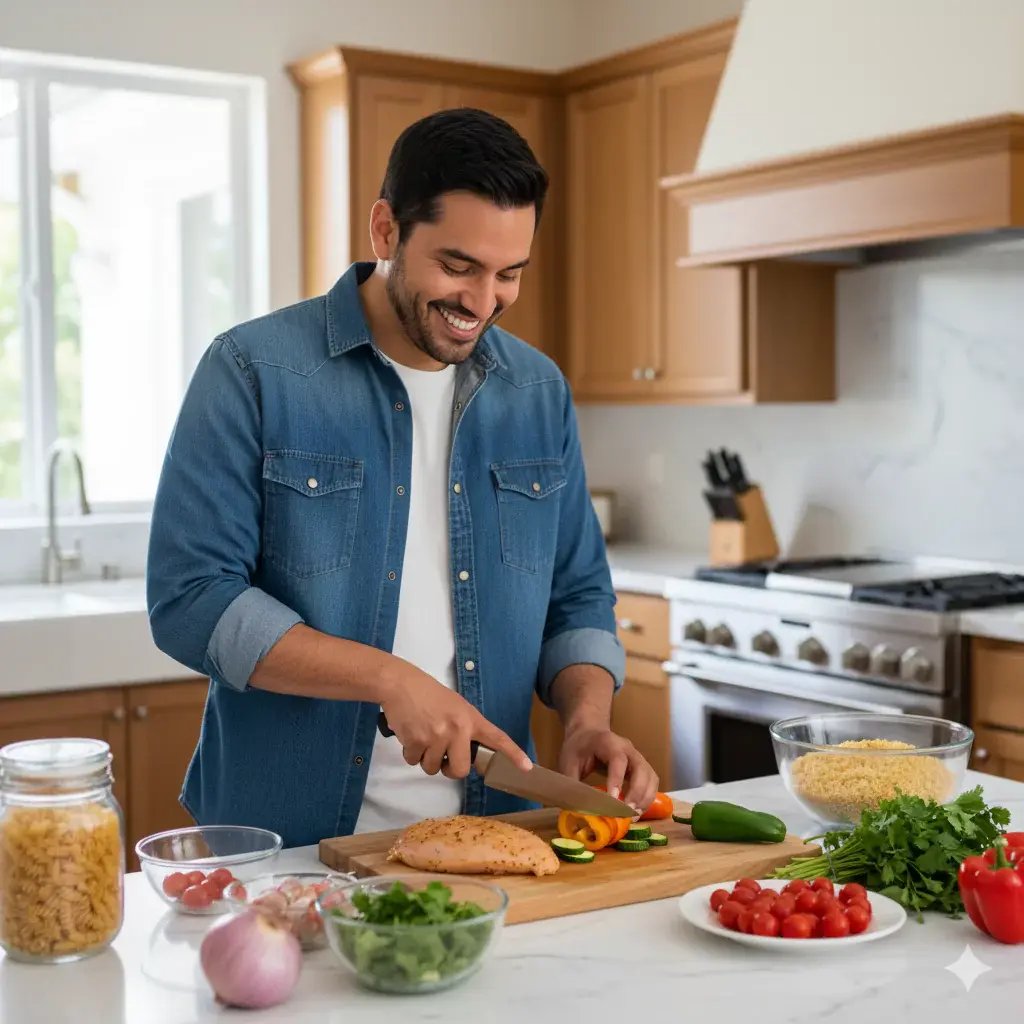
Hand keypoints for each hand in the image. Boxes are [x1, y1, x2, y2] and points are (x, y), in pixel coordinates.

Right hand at [379, 659, 530, 779]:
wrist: (401, 684)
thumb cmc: (427, 693)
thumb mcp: (455, 705)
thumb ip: (464, 728)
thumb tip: (463, 754)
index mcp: (470, 718)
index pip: (497, 738)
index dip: (513, 754)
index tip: (527, 767)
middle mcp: (458, 729)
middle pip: (459, 770)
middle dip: (448, 769)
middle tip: (441, 758)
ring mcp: (437, 736)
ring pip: (432, 768)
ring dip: (425, 759)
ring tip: (421, 736)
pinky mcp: (417, 741)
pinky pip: (414, 761)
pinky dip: (410, 753)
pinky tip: (410, 734)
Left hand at [558, 726, 658, 814]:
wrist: (589, 732)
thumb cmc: (579, 746)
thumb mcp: (568, 761)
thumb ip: (572, 782)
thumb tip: (576, 807)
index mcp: (608, 743)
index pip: (618, 760)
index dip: (617, 780)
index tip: (614, 801)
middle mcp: (628, 749)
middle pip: (641, 769)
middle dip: (636, 793)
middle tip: (627, 813)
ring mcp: (638, 757)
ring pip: (651, 777)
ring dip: (645, 798)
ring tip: (633, 816)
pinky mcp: (642, 767)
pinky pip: (652, 782)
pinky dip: (648, 798)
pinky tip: (637, 811)